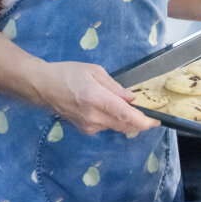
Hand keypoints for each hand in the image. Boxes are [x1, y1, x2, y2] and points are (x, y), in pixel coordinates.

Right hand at [37, 61, 160, 135]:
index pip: (125, 115)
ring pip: (116, 127)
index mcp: (96, 98)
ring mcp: (88, 126)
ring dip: (124, 119)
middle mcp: (93, 116)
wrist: (43, 87)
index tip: (157, 121)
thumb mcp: (94, 71)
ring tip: (120, 105)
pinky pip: (106, 126)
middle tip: (146, 113)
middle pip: (124, 126)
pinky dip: (112, 120)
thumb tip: (132, 98)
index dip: (143, 121)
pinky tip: (105, 108)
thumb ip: (115, 87)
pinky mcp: (85, 130)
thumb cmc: (68, 73)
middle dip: (139, 122)